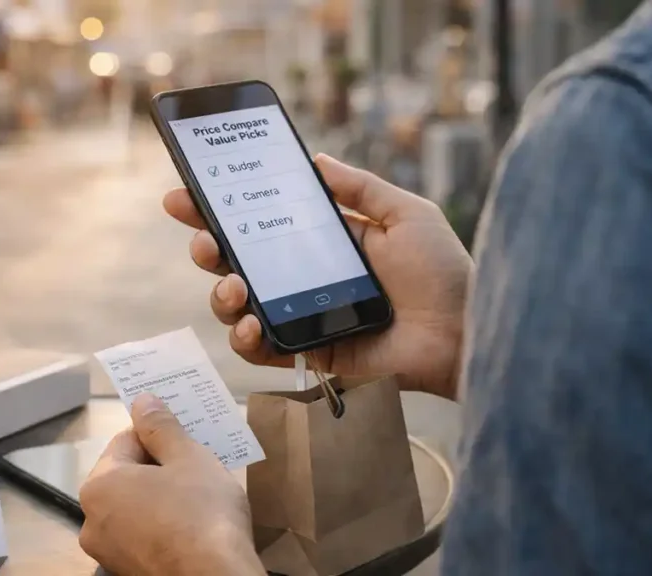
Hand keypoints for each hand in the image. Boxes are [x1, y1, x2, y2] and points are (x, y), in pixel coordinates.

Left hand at [80, 394, 264, 575]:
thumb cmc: (201, 513)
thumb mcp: (188, 458)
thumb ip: (161, 427)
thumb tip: (142, 400)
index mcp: (99, 485)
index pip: (125, 440)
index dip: (159, 434)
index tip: (187, 438)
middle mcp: (91, 520)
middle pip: (127, 476)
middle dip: (159, 467)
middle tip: (197, 468)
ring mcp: (108, 553)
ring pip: (135, 508)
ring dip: (161, 498)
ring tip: (199, 499)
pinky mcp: (128, 573)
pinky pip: (143, 536)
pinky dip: (162, 527)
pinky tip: (192, 528)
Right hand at [163, 154, 471, 398]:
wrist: (464, 334)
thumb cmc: (444, 274)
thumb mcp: (406, 214)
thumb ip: (360, 188)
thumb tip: (316, 161)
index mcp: (321, 242)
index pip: (259, 221)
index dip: (219, 208)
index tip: (187, 193)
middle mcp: (303, 278)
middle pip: (235, 262)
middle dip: (207, 247)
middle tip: (204, 240)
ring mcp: (300, 316)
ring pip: (237, 307)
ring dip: (221, 295)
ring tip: (233, 286)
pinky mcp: (306, 353)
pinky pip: (258, 350)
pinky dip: (245, 339)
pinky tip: (252, 324)